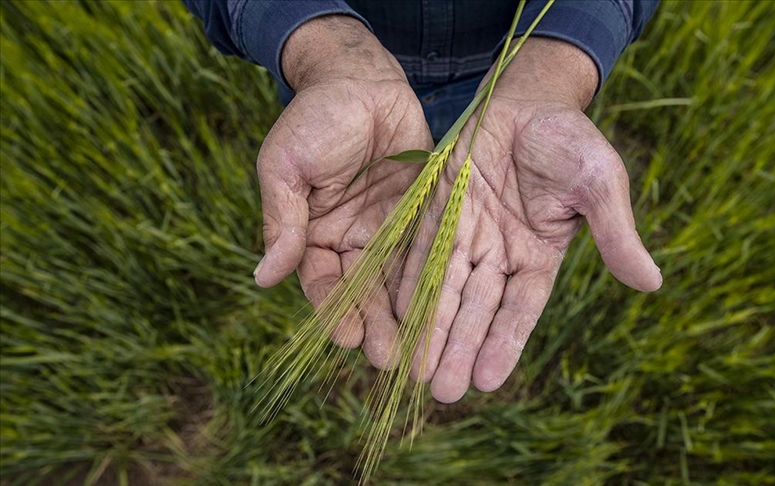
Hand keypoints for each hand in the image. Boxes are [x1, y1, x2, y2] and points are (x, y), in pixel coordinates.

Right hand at [253, 16, 431, 367]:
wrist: (361, 79)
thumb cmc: (315, 118)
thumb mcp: (287, 167)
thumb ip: (282, 222)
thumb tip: (262, 278)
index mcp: (314, 234)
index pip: (322, 282)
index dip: (332, 310)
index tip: (344, 336)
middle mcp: (352, 240)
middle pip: (363, 292)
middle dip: (374, 325)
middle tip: (389, 358)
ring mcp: (388, 229)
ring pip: (397, 281)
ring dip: (405, 315)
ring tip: (418, 349)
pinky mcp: (421, 214)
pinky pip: (427, 251)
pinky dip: (433, 280)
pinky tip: (445, 307)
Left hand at [395, 38, 661, 402]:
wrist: (527, 97)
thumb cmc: (570, 140)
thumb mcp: (600, 184)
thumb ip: (616, 233)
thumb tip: (652, 283)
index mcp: (539, 255)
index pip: (519, 309)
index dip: (503, 343)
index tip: (488, 382)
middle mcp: (499, 253)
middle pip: (476, 309)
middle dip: (459, 348)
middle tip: (442, 392)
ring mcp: (466, 233)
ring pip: (444, 288)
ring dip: (430, 327)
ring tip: (415, 368)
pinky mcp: (436, 209)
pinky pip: (419, 249)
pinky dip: (407, 279)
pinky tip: (394, 313)